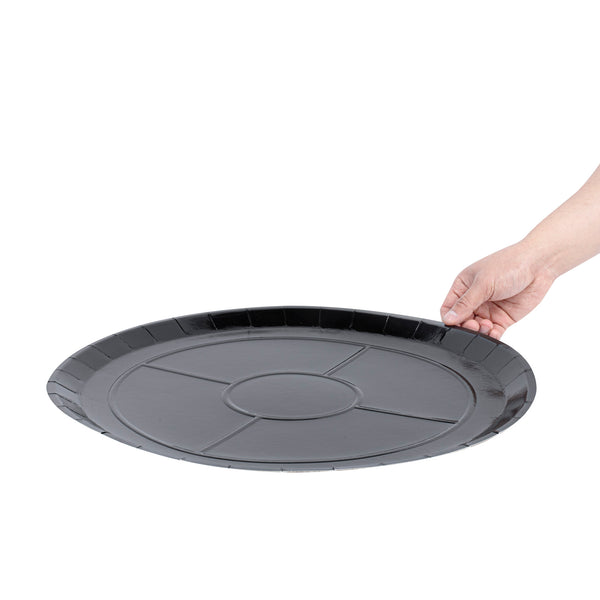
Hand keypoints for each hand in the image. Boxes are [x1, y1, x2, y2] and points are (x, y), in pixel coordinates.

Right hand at [440, 241, 555, 338]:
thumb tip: (448, 318)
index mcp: (463, 286)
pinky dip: (491, 336)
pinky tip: (493, 333)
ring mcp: (488, 309)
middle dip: (465, 326)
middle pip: (461, 321)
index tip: (456, 323)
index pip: (448, 308)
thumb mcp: (483, 283)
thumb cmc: (510, 265)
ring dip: (479, 332)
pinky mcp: (502, 318)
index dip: (450, 318)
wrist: (539, 265)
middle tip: (474, 325)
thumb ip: (465, 303)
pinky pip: (492, 332)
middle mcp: (474, 298)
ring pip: (476, 328)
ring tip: (487, 326)